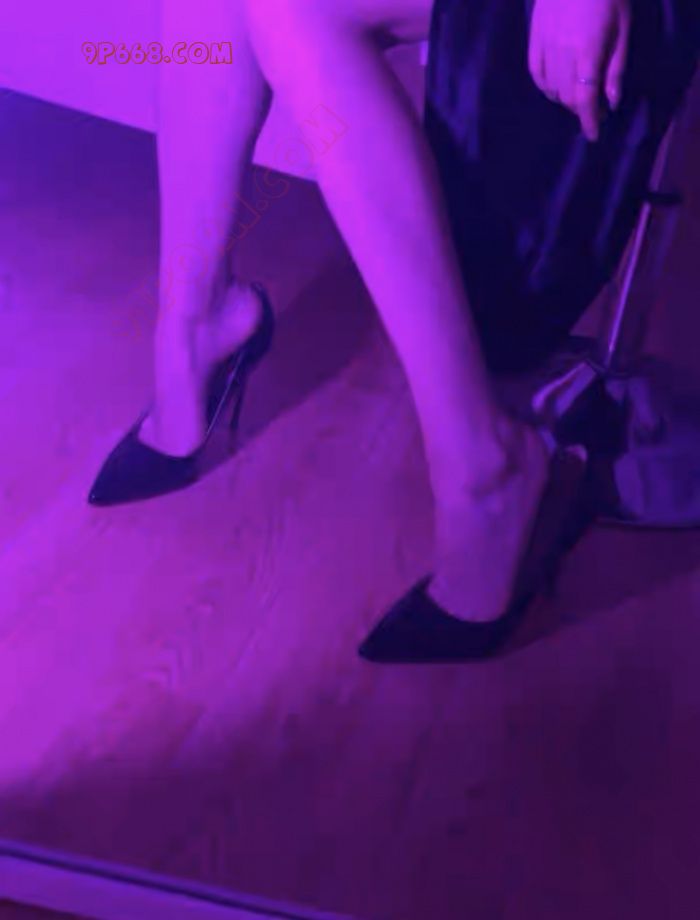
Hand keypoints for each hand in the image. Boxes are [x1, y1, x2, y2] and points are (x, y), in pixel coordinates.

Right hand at [528, 0, 630, 140]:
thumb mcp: (622, 29)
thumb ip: (616, 68)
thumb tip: (611, 102)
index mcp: (587, 51)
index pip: (585, 97)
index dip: (588, 120)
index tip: (593, 135)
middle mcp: (562, 54)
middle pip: (568, 96)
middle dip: (581, 109)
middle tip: (595, 109)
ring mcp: (544, 47)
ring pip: (551, 89)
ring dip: (565, 99)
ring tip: (578, 95)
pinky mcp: (533, 40)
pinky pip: (536, 75)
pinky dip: (546, 88)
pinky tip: (555, 89)